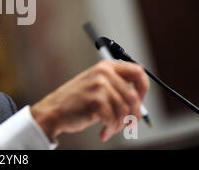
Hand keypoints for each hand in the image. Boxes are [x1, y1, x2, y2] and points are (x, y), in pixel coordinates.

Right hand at [30, 60, 149, 141]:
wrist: (54, 110)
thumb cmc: (77, 101)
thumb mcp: (96, 85)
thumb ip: (116, 87)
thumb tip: (140, 100)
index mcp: (106, 66)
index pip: (138, 71)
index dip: (143, 89)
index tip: (140, 102)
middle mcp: (104, 72)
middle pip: (134, 96)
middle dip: (133, 115)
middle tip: (129, 126)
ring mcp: (99, 85)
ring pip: (125, 110)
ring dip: (120, 125)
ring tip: (111, 129)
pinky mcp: (96, 99)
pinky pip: (114, 118)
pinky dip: (111, 128)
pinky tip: (103, 131)